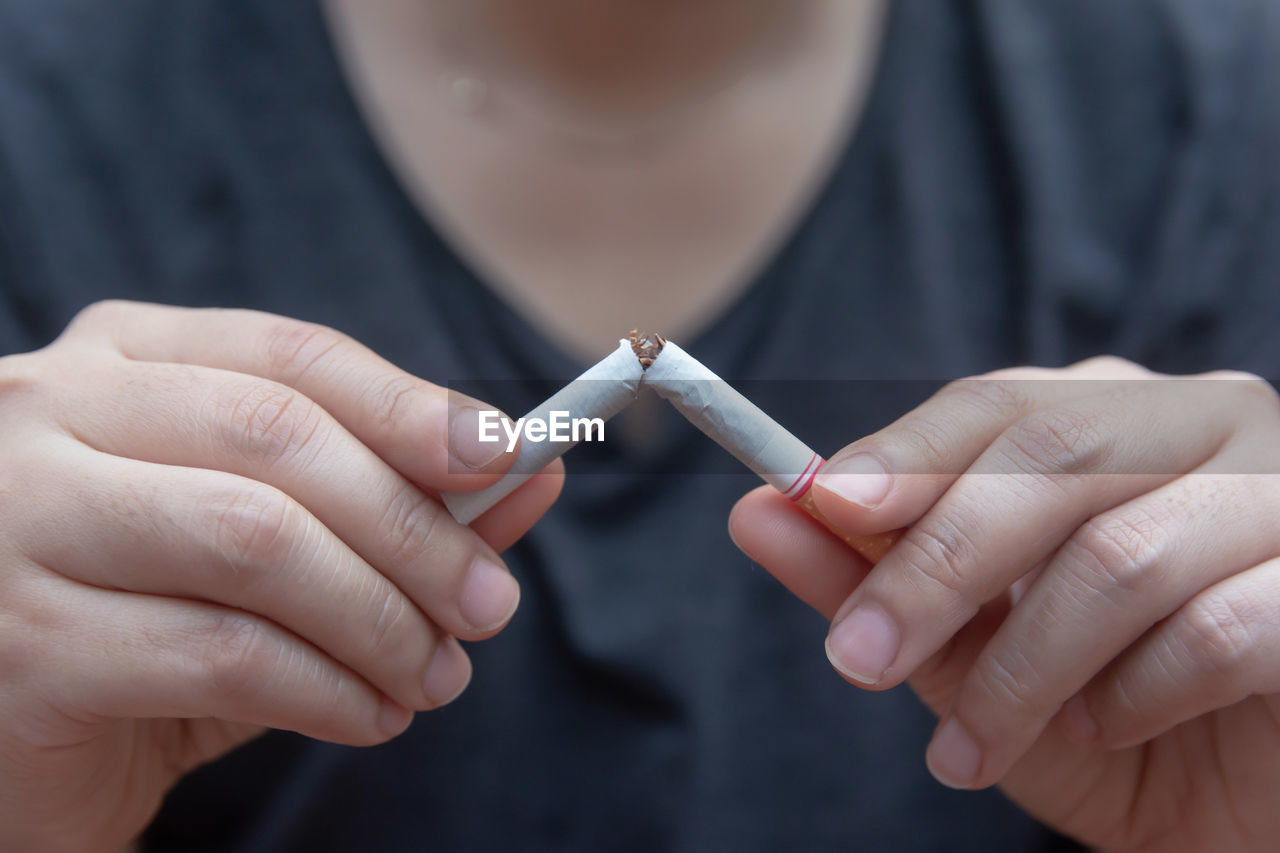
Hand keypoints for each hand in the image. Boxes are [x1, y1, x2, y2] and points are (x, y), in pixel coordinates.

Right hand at [0, 301, 561, 852]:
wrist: (15, 746)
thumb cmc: (149, 623)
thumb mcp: (271, 552)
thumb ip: (391, 503)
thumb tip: (531, 475)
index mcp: (120, 363)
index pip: (290, 357)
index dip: (408, 404)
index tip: (508, 455)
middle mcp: (49, 414)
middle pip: (281, 440)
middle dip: (413, 528)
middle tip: (488, 604)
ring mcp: (18, 521)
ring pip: (257, 541)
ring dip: (379, 616)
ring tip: (436, 675)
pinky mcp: (19, 644)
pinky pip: (221, 654)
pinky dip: (327, 689)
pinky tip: (370, 715)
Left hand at [730, 357, 1279, 852]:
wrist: (1249, 817)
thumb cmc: (1110, 719)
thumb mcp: (972, 655)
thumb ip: (875, 578)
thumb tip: (758, 511)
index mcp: (1118, 418)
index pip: (998, 404)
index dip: (904, 453)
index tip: (822, 505)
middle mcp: (1209, 425)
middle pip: (1049, 455)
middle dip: (933, 564)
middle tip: (857, 661)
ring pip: (1119, 554)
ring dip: (1019, 668)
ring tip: (969, 751)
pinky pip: (1215, 627)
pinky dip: (1132, 693)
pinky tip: (1101, 728)